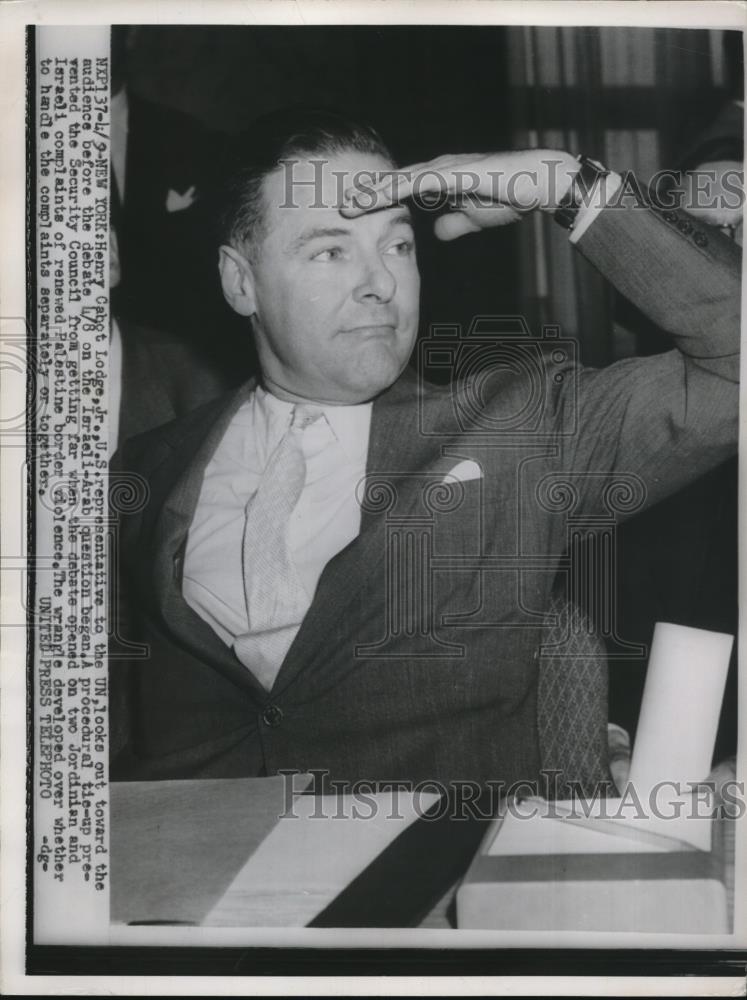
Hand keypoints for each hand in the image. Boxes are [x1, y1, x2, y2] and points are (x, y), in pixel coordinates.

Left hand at [340, 150, 579, 239]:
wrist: (540, 183)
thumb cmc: (512, 196)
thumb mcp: (475, 217)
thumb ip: (455, 223)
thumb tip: (437, 232)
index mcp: (440, 181)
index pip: (400, 192)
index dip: (375, 202)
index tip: (352, 215)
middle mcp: (437, 170)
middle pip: (392, 183)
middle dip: (364, 195)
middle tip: (336, 206)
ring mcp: (444, 169)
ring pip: (398, 180)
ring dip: (372, 192)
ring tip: (347, 203)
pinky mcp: (454, 172)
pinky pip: (418, 181)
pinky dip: (395, 189)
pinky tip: (377, 195)